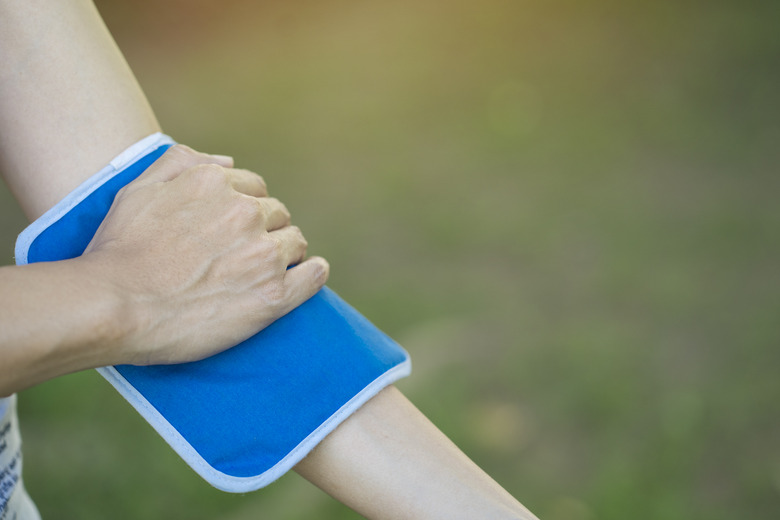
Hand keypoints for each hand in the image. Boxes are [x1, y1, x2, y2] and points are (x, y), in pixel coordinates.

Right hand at [81, 145, 328, 365]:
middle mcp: (246, 213)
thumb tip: (229, 161)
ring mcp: (263, 255)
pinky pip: (314, 276)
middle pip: (277, 215)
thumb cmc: (120, 251)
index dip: (247, 208)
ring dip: (285, 252)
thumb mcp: (138, 188)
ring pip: (295, 242)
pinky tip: (308, 274)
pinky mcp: (274, 295)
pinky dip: (313, 273)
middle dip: (266, 229)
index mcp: (217, 184)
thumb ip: (182, 161)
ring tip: (265, 270)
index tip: (236, 228)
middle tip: (246, 253)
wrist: (115, 307)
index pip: (255, 188)